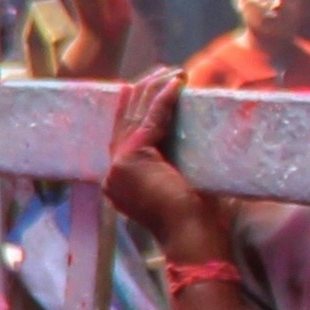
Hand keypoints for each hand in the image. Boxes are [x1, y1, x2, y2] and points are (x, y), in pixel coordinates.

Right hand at [96, 67, 237, 261]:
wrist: (192, 237)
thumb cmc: (196, 220)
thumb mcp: (181, 184)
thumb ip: (176, 164)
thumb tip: (196, 139)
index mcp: (122, 182)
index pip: (127, 135)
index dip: (139, 108)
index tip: (155, 87)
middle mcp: (113, 174)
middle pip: (126, 121)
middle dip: (144, 92)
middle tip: (162, 72)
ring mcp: (118, 166)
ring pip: (134, 117)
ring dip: (154, 90)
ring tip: (171, 71)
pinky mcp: (132, 159)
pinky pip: (150, 120)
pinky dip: (164, 99)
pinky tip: (176, 83)